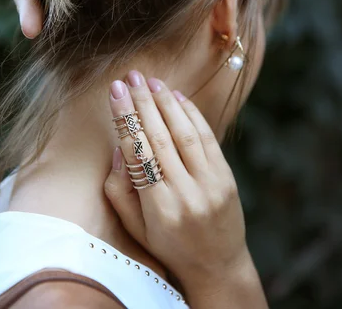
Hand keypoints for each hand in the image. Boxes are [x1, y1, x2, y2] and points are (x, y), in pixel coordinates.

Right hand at [103, 71, 251, 296]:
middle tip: (130, 76)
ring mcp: (210, 183)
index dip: (125, 118)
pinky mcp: (226, 176)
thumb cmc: (169, 246)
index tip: (115, 91)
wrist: (217, 266)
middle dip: (143, 102)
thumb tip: (118, 148)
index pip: (137, 152)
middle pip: (160, 137)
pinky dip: (192, 114)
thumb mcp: (135, 228)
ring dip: (167, 102)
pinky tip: (178, 97)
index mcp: (159, 207)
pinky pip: (207, 138)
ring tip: (151, 81)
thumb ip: (119, 191)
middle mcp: (186, 193)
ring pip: (185, 133)